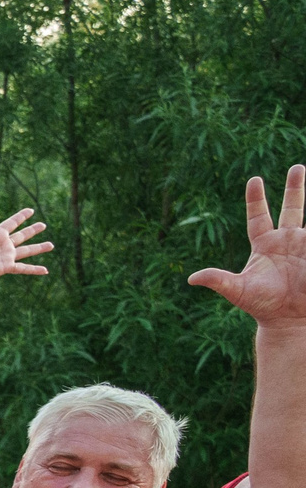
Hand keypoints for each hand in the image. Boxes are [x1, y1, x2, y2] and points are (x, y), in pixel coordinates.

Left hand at [0, 200, 53, 292]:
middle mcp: (3, 244)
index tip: (30, 210)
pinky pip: (23, 268)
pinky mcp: (6, 267)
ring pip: (27, 250)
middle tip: (43, 225)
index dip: (21, 216)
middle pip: (22, 235)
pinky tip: (45, 270)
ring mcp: (6, 256)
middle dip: (33, 230)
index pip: (12, 223)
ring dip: (39, 248)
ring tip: (51, 245)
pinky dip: (34, 269)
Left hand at [191, 166, 305, 326]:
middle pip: (292, 208)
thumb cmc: (262, 305)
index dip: (256, 199)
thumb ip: (219, 281)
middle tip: (298, 167)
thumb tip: (192, 279)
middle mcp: (286, 240)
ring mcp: (304, 246)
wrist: (288, 320)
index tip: (255, 179)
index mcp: (264, 245)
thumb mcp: (239, 291)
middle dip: (295, 188)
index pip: (258, 217)